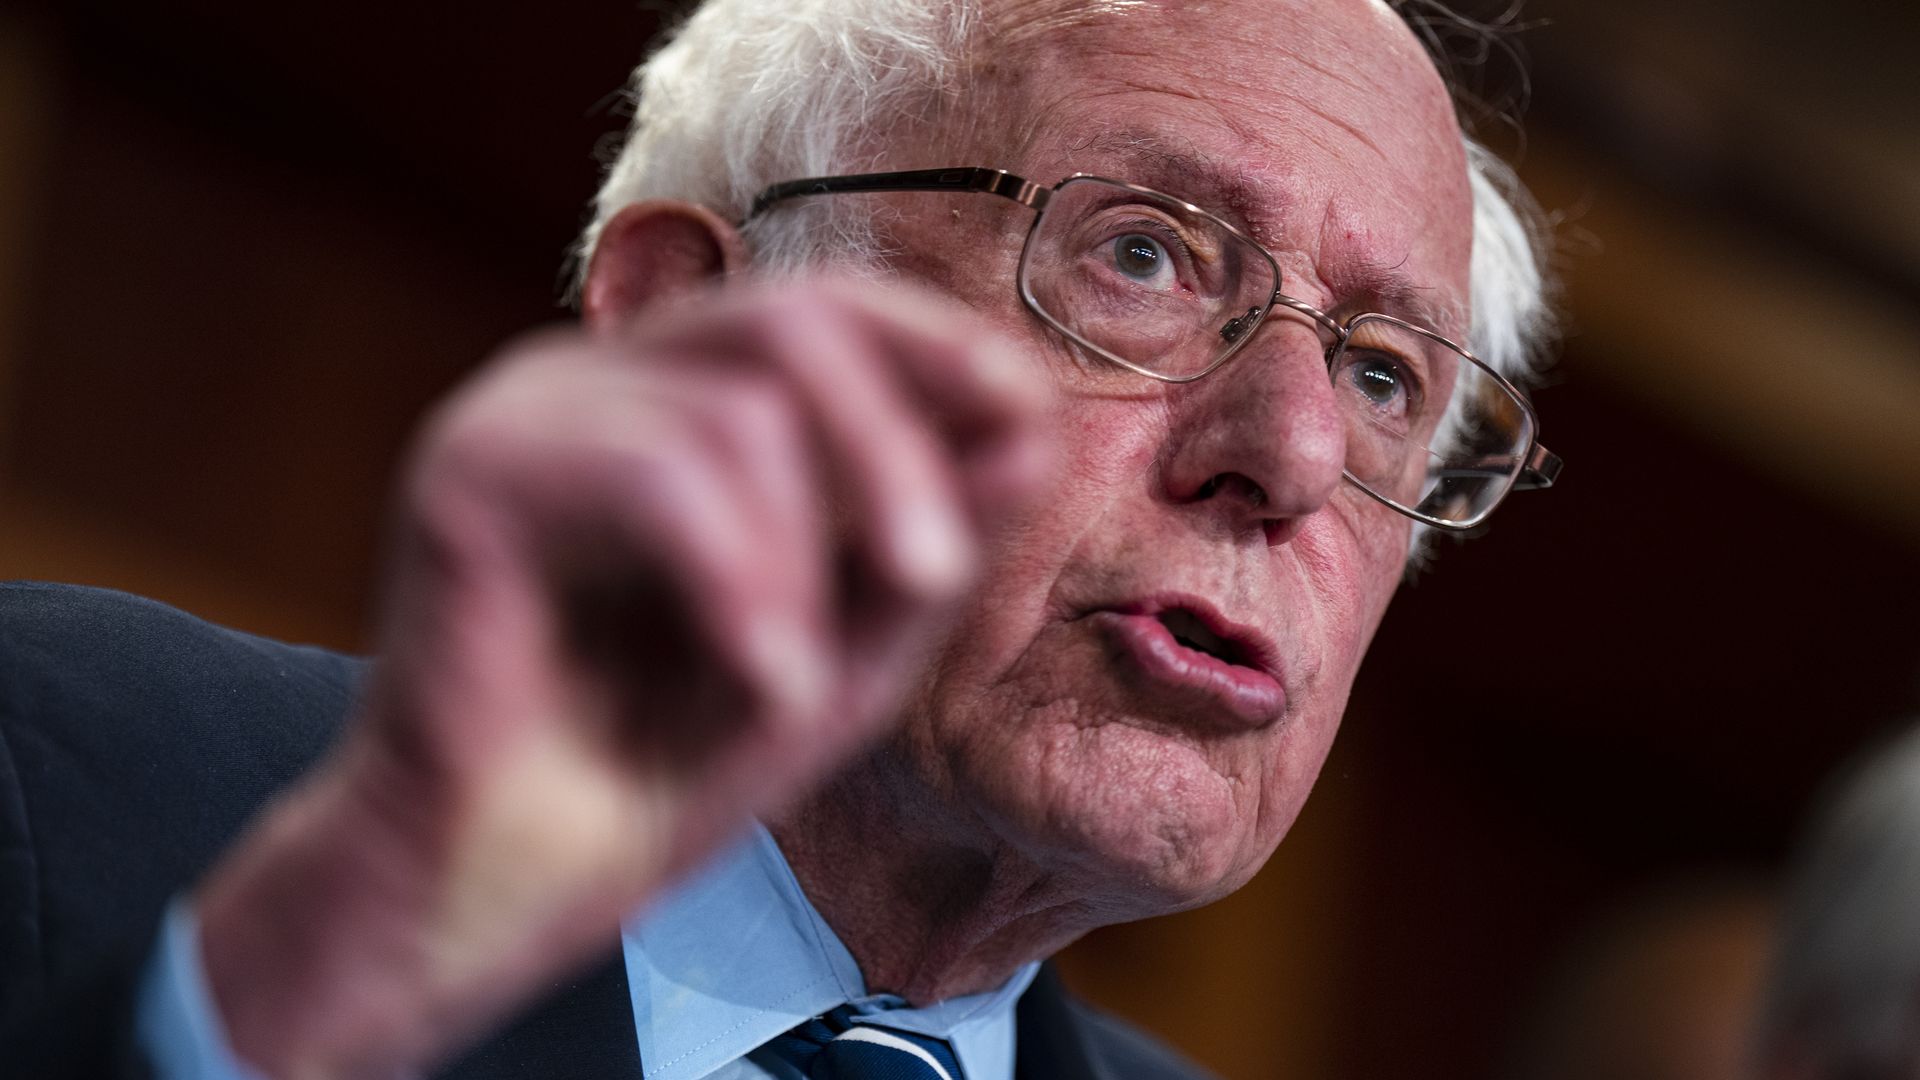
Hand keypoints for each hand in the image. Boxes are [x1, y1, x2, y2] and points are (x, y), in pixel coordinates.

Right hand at [193, 280, 1052, 1077]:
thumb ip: (929, 538)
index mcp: (677, 399)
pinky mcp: (467, 472)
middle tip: (935, 574)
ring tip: (794, 681)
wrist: (507, 886)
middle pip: (793, 315)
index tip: (1025, 415)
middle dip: (893, 446)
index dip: (938, 344)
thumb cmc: (665, 767)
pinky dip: (737, 585)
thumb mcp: (844, 648)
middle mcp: (598, 380)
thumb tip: (1036, 423)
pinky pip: (657, 476)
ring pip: (735, 406)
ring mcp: (523, 413)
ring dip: (803, 560)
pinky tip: (757, 681)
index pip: (828, 306)